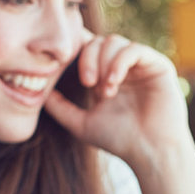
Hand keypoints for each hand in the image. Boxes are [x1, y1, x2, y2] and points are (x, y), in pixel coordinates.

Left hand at [42, 34, 194, 193]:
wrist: (150, 152)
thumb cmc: (120, 140)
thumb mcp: (81, 123)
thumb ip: (60, 108)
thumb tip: (37, 94)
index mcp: (107, 75)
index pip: (88, 48)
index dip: (75, 51)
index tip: (66, 68)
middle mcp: (124, 66)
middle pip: (98, 41)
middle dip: (88, 58)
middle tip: (87, 82)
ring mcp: (141, 64)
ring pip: (115, 41)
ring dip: (104, 63)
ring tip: (104, 91)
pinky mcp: (158, 65)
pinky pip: (134, 49)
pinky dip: (120, 62)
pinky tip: (114, 82)